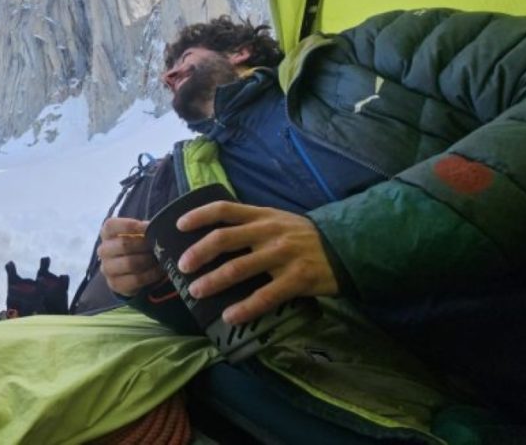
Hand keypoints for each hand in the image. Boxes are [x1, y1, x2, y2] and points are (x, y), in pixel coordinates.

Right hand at [97, 217, 163, 296]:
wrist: (127, 270)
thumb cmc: (135, 245)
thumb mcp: (136, 233)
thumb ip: (144, 229)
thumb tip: (158, 227)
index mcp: (106, 233)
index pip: (112, 226)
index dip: (132, 226)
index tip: (149, 227)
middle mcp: (103, 250)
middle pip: (124, 245)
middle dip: (145, 244)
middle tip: (159, 245)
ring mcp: (107, 268)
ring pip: (130, 263)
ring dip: (149, 260)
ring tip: (160, 257)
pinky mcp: (115, 284)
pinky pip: (136, 279)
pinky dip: (151, 274)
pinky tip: (159, 270)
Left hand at [176, 201, 337, 324]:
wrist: (346, 247)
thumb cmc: (303, 236)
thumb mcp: (277, 220)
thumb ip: (250, 224)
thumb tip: (212, 238)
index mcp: (262, 215)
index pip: (224, 209)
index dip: (199, 215)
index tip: (178, 226)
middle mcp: (269, 232)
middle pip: (224, 238)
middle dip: (199, 253)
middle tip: (183, 267)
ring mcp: (283, 255)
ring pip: (239, 268)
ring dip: (214, 281)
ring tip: (196, 292)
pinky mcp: (297, 279)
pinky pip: (265, 296)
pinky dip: (245, 308)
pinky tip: (230, 317)